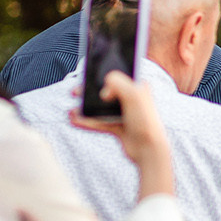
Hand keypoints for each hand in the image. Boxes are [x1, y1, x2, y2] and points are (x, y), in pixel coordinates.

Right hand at [69, 72, 174, 198]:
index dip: (102, 71)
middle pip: (105, 90)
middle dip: (88, 90)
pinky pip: (98, 122)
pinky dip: (86, 121)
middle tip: (75, 92)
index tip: (88, 72)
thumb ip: (117, 83)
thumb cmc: (145, 121)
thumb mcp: (134, 95)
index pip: (118, 74)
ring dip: (84, 107)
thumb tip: (103, 91)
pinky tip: (74, 120)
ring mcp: (124, 113)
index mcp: (138, 86)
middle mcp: (131, 98)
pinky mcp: (118, 127)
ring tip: (71, 111)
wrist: (149, 149)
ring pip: (99, 106)